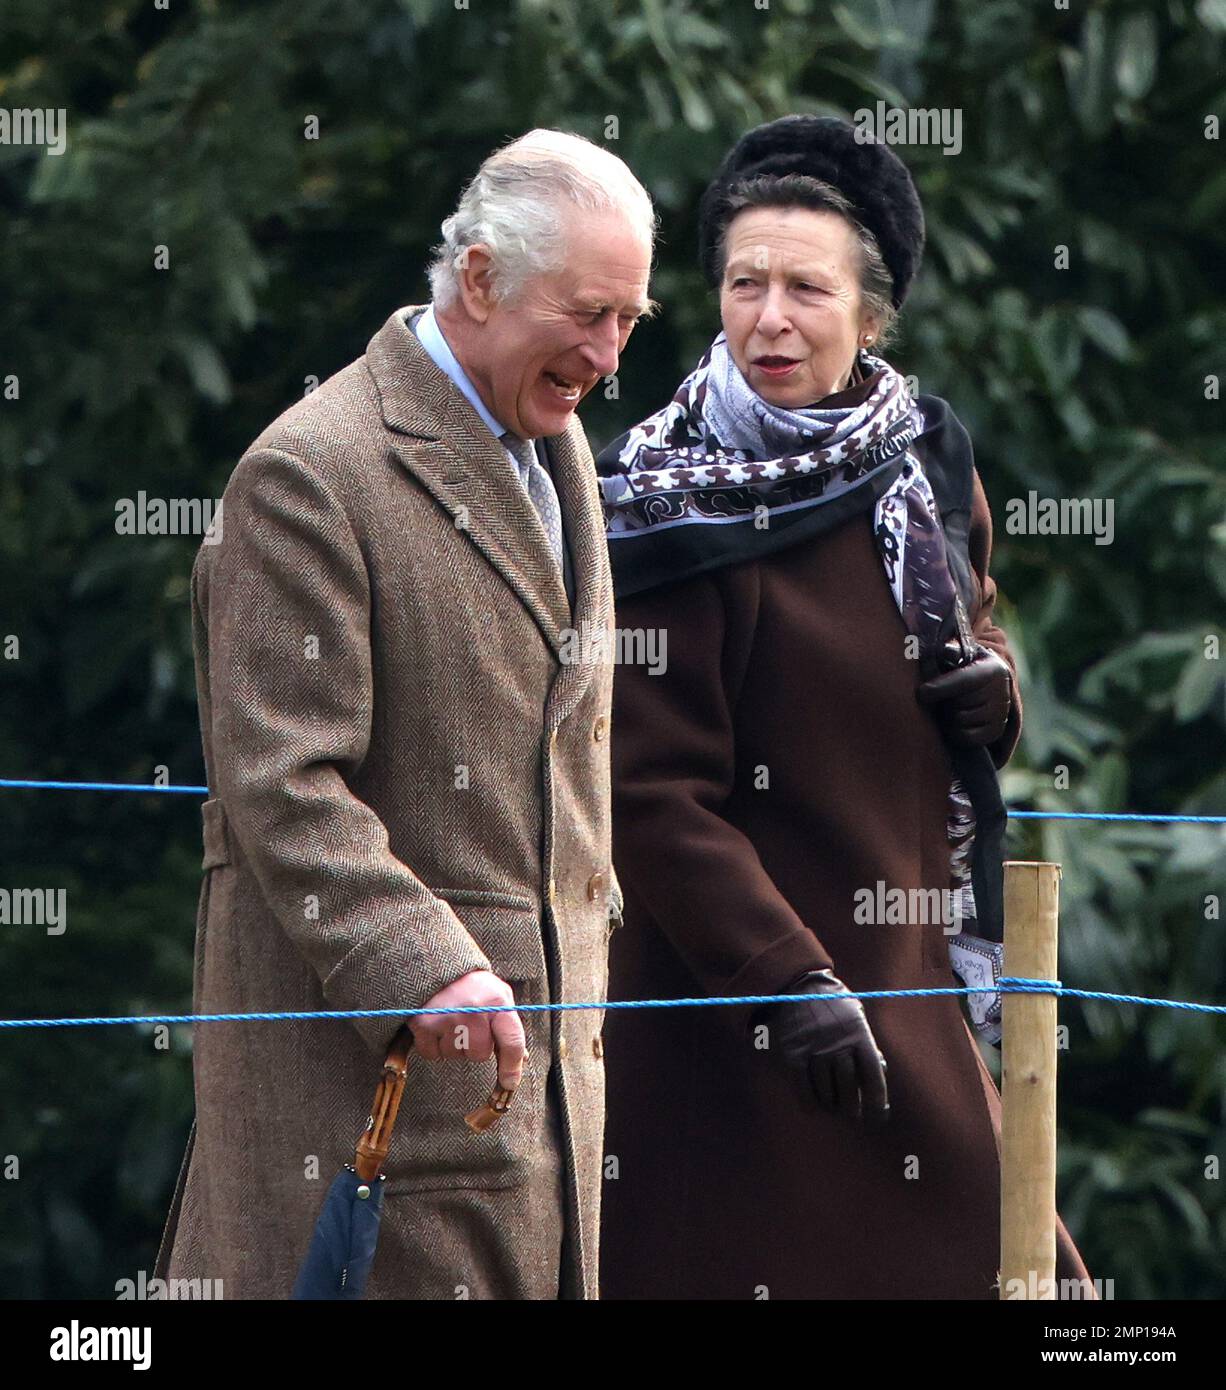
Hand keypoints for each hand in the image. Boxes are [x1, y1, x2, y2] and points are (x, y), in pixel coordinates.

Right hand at [410, 970, 525, 1090]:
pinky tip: (436, 1027)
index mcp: (498, 1001)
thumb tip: (521, 1061)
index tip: (510, 1083)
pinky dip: (434, 1046)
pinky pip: (433, 1054)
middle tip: (469, 1026)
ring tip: (451, 1021)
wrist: (437, 967)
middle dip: (476, 1047)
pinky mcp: (424, 1024)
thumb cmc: (474, 987)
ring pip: (455, 1056)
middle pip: (480, 1055)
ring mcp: (447, 1017)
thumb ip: (509, 1026)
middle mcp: (474, 1009)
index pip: (512, 1042)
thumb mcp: (499, 996)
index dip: (512, 1067)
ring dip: (454, 1046)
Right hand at [757, 970, 889, 1122]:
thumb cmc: (834, 1004)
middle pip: (848, 1086)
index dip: (877, 1100)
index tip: (879, 1116)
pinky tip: (814, 1106)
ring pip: (825, 1090)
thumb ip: (866, 1043)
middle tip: (853, 1115)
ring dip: (831, 1105)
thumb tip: (880, 1070)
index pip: (873, 1075)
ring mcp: (813, 1049)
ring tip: (834, 1109)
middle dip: (852, 1107)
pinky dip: (809, 1102)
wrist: (798, 986)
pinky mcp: (792, 1054)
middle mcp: (837, 1043)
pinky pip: (802, 1087)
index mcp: (858, 1034)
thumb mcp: (856, 1016)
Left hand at [915, 646, 1011, 747]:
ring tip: (950, 706)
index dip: (941, 688)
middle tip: (942, 695)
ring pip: (960, 721)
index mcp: (993, 669)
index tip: (922, 692)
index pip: (965, 681)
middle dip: (944, 701)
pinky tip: (955, 721)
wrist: (988, 685)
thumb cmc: (965, 667)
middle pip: (959, 704)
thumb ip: (951, 652)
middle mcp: (1001, 692)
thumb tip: (946, 651)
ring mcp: (1000, 714)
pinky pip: (966, 738)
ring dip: (948, 716)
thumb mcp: (960, 654)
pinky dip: (955, 732)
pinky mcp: (995, 732)